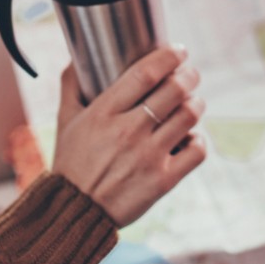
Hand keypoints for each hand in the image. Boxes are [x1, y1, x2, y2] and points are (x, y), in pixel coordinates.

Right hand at [51, 45, 206, 226]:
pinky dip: (199, 139)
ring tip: (193, 102)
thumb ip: (71, 86)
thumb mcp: (65, 121)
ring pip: (189, 116)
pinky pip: (196, 151)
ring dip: (197, 103)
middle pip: (175, 90)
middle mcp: (128, 131)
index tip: (178, 50)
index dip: (169, 56)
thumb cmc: (71, 163)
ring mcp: (148, 157)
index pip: (145, 73)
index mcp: (104, 112)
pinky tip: (190, 137)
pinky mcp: (163, 181)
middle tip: (190, 74)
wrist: (73, 212)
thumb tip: (75, 56)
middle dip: (189, 75)